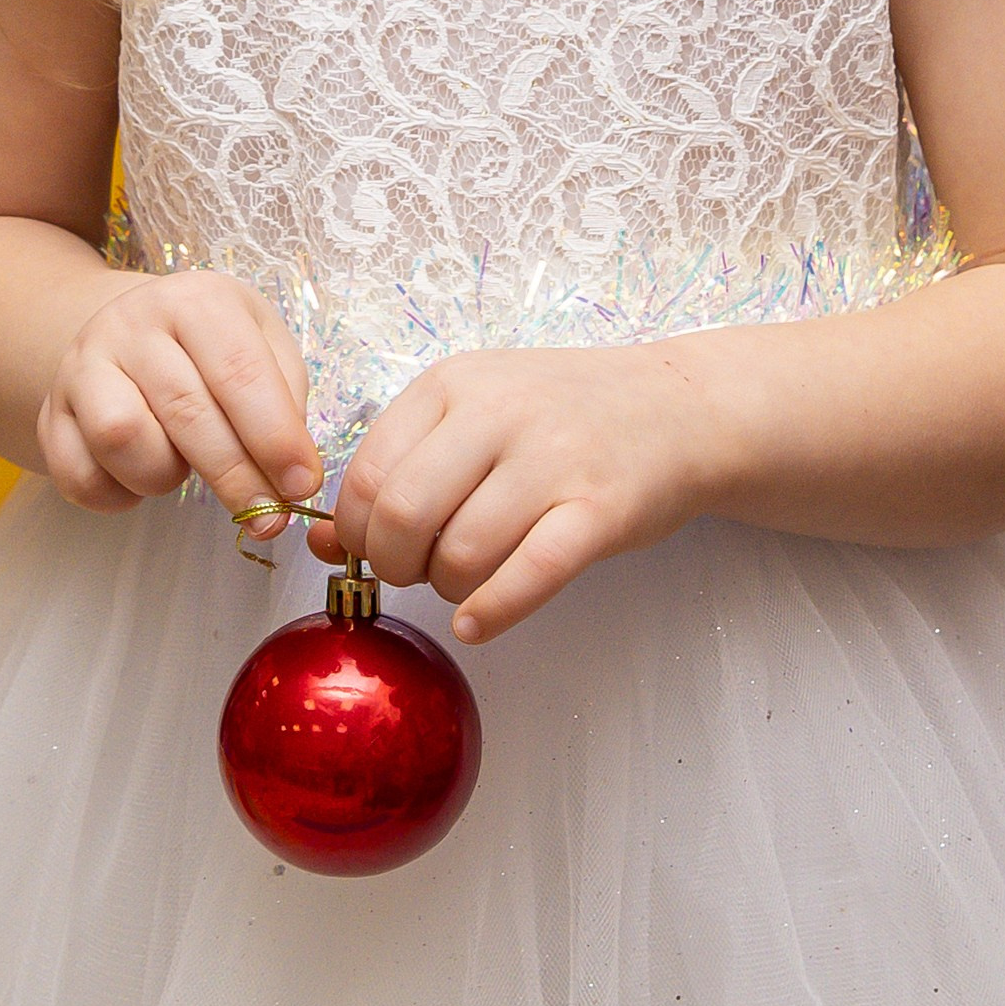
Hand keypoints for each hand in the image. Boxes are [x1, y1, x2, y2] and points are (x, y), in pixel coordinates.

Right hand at [37, 273, 317, 520]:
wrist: (129, 331)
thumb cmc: (212, 348)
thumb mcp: (261, 346)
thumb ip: (285, 403)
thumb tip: (293, 477)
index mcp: (195, 299)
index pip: (240, 371)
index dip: (276, 437)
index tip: (302, 485)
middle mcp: (131, 323)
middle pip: (186, 411)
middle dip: (237, 477)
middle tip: (269, 519)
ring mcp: (82, 367)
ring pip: (121, 438)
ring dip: (164, 475)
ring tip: (183, 468)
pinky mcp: (51, 415)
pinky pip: (80, 476)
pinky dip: (118, 495)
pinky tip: (141, 477)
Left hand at [311, 344, 714, 642]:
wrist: (679, 407)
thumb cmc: (564, 416)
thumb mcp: (476, 413)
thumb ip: (403, 467)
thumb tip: (325, 546)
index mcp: (454, 384)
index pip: (367, 472)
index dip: (357, 530)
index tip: (375, 547)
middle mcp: (499, 413)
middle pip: (403, 515)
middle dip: (396, 564)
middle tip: (417, 573)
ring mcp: (554, 459)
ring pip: (462, 552)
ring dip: (449, 589)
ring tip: (465, 583)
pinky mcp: (601, 509)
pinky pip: (529, 574)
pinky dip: (492, 610)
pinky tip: (478, 621)